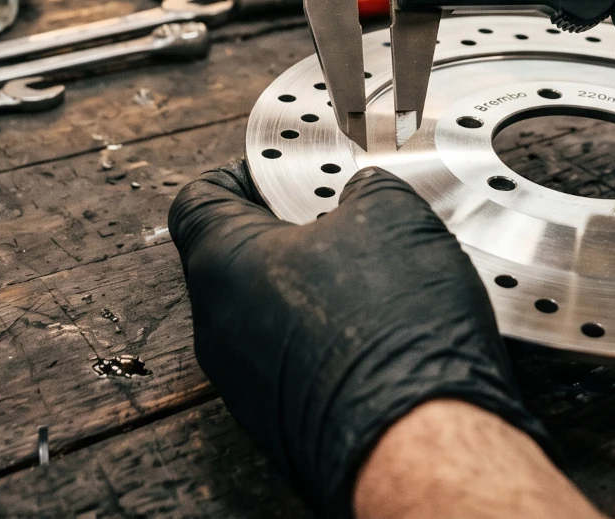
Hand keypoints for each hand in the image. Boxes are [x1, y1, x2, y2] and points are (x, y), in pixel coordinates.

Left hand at [169, 161, 549, 518]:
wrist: (414, 445)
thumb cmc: (391, 325)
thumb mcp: (393, 217)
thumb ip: (366, 190)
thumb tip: (363, 194)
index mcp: (222, 263)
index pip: (199, 198)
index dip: (242, 174)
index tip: (284, 169)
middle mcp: (217, 326)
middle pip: (236, 259)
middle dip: (290, 233)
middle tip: (345, 218)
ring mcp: (245, 382)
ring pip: (266, 315)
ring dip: (311, 290)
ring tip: (376, 275)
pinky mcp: (281, 423)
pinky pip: (293, 362)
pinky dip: (326, 340)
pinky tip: (381, 331)